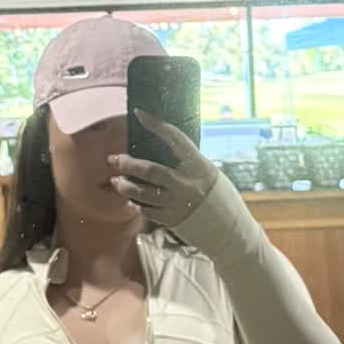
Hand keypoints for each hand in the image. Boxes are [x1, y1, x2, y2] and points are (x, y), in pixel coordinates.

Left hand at [107, 112, 217, 227]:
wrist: (230, 230)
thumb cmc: (218, 196)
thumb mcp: (208, 173)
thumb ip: (187, 164)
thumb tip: (162, 150)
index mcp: (199, 165)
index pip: (175, 138)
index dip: (156, 124)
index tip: (138, 113)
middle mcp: (187, 183)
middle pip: (149, 170)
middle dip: (127, 164)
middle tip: (113, 159)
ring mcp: (178, 203)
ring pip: (142, 192)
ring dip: (125, 186)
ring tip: (116, 181)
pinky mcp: (172, 220)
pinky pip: (147, 210)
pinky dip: (137, 203)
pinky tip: (132, 199)